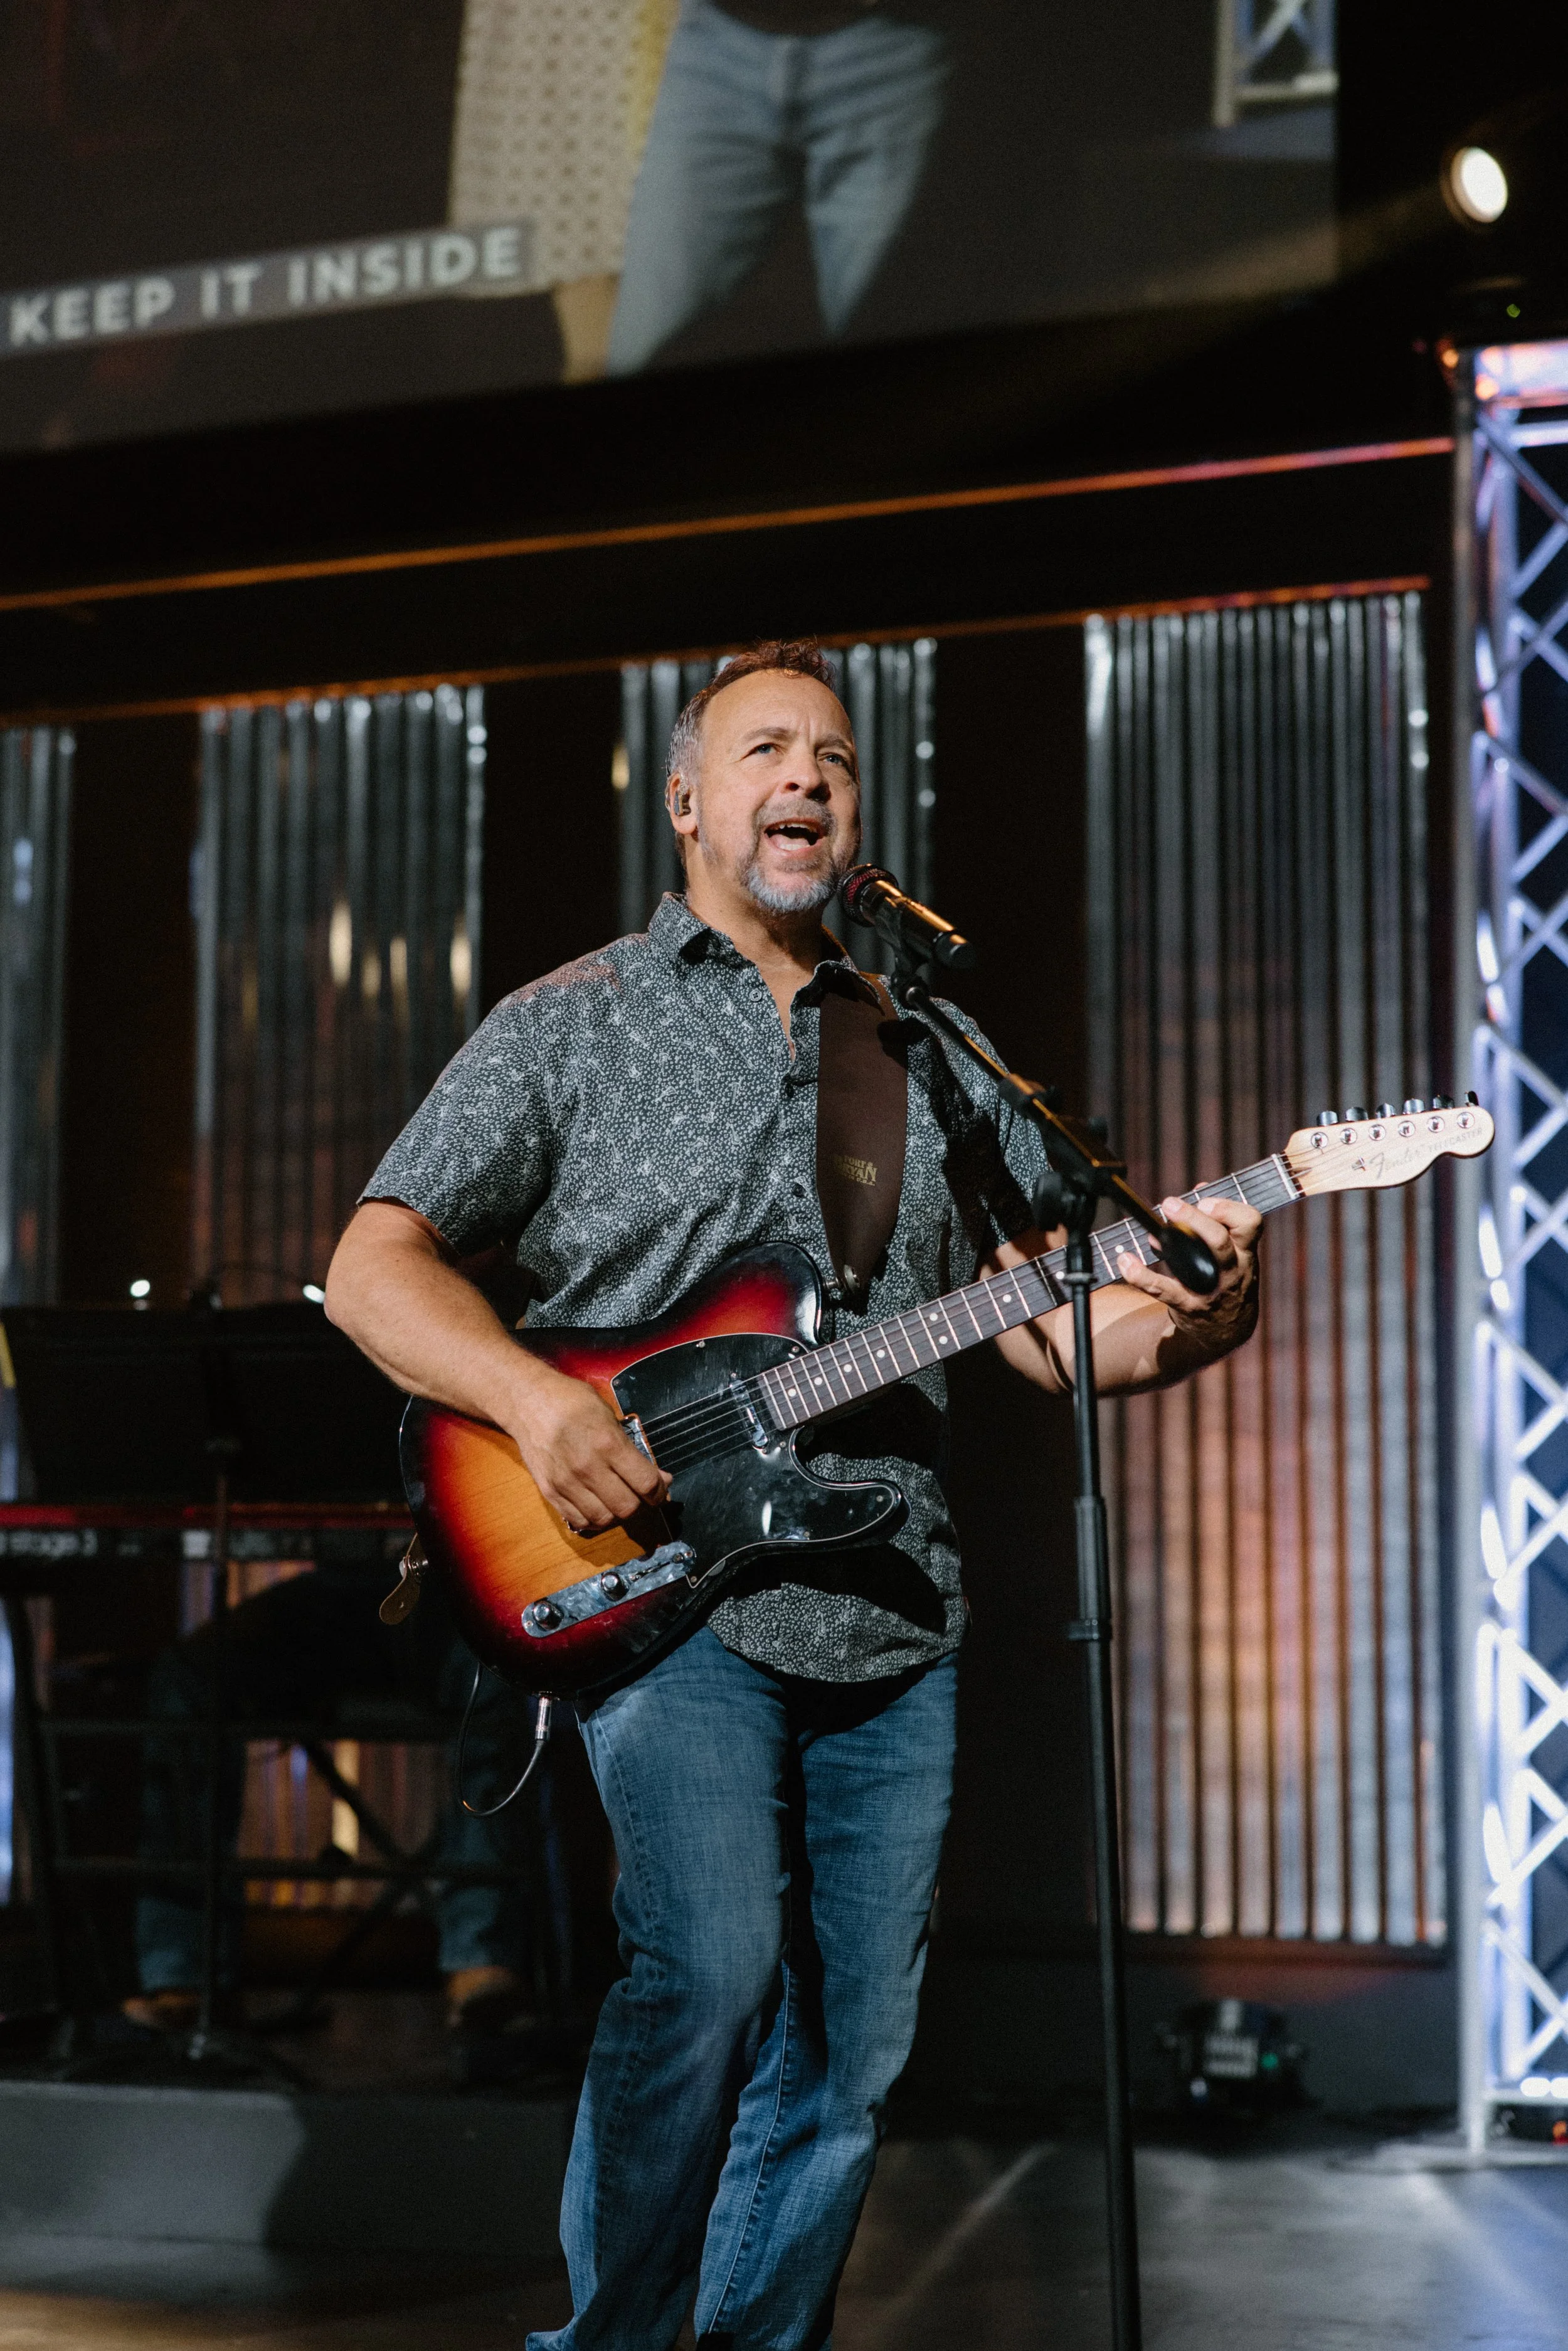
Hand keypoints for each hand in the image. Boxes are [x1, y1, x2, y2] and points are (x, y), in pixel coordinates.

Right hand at [507, 1363, 669, 1533]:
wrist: (528, 1401)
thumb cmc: (571, 1402)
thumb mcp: (608, 1415)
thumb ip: (631, 1447)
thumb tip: (656, 1476)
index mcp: (608, 1443)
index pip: (646, 1483)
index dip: (660, 1491)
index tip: (661, 1489)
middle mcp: (588, 1467)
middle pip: (627, 1507)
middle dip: (640, 1503)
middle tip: (639, 1493)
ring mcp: (566, 1482)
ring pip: (604, 1519)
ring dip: (616, 1513)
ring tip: (617, 1499)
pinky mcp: (550, 1491)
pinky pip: (579, 1520)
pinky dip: (593, 1519)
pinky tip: (597, 1505)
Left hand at [1114, 1195, 1260, 1362]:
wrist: (1227, 1327)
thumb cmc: (1226, 1274)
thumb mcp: (1233, 1249)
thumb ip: (1218, 1218)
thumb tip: (1200, 1187)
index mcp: (1244, 1249)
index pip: (1251, 1223)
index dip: (1230, 1208)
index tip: (1206, 1201)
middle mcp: (1233, 1269)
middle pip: (1219, 1241)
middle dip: (1194, 1219)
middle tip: (1169, 1203)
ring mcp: (1212, 1290)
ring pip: (1195, 1269)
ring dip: (1168, 1246)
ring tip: (1150, 1232)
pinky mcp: (1189, 1307)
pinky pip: (1164, 1291)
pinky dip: (1141, 1276)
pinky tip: (1125, 1262)